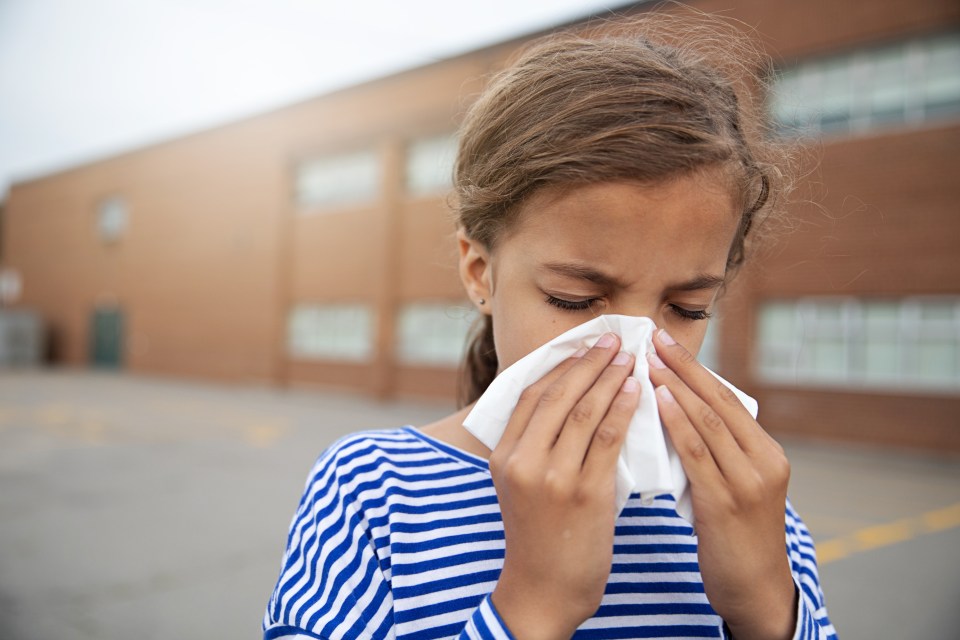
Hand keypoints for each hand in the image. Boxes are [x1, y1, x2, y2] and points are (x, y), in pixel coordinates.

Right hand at [489, 333, 639, 638]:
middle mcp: (523, 461)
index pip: (531, 395)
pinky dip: (624, 409)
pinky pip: (608, 438)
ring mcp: (553, 477)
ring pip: (585, 411)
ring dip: (611, 378)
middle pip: (558, 395)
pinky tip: (637, 391)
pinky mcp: (585, 493)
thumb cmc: (538, 536)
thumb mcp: (520, 486)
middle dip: (589, 361)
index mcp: (504, 455)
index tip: (585, 346)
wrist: (543, 589)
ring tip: (631, 358)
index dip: (561, 366)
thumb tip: (569, 401)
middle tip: (614, 339)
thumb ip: (535, 447)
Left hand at [647, 329, 796, 639]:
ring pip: (709, 421)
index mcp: (767, 452)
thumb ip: (714, 453)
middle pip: (720, 401)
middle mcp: (764, 461)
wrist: (755, 590)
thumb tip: (673, 414)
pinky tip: (659, 401)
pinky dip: (678, 423)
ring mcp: (749, 482)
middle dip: (685, 366)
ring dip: (677, 387)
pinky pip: (699, 453)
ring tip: (649, 360)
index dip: (696, 367)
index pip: (728, 398)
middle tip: (654, 336)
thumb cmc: (735, 537)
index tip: (666, 341)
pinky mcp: (728, 503)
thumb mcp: (733, 486)